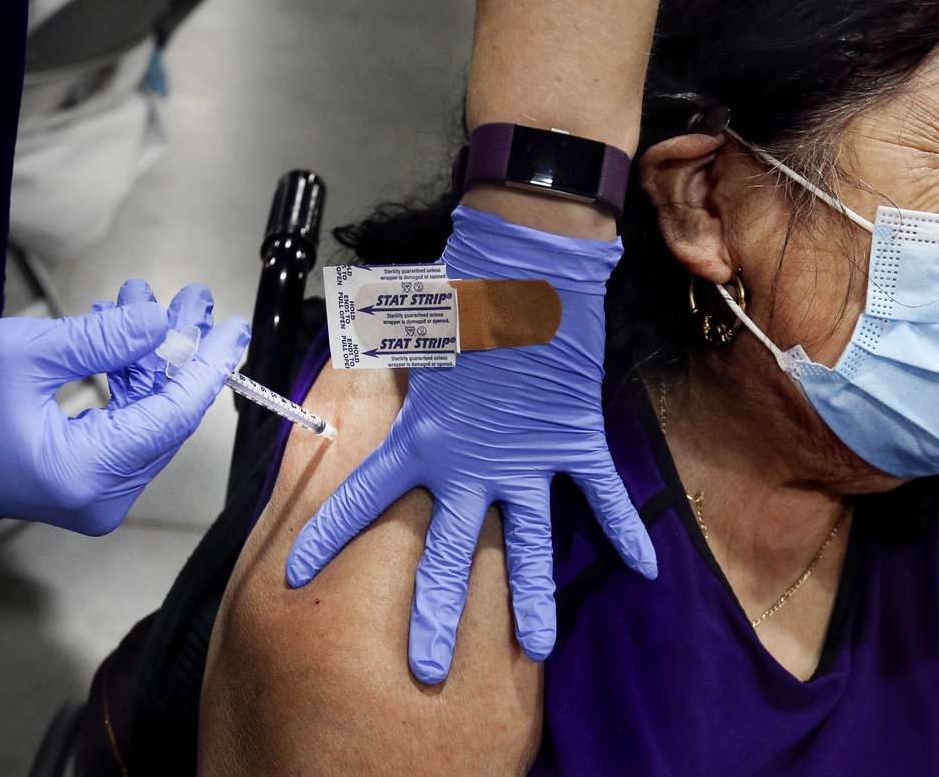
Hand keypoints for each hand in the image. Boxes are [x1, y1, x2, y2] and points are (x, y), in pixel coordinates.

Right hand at [0, 281, 249, 534]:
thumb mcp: (21, 354)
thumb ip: (100, 338)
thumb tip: (160, 322)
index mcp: (87, 475)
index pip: (173, 415)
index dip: (208, 365)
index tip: (233, 328)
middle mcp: (100, 496)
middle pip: (165, 413)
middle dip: (179, 350)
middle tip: (192, 300)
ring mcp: (92, 494)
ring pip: (147, 415)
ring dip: (151, 357)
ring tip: (150, 302)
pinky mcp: (81, 482)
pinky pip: (123, 424)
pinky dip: (126, 379)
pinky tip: (122, 333)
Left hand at [286, 206, 656, 683]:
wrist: (525, 268)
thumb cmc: (458, 292)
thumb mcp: (406, 329)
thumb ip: (380, 348)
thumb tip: (352, 329)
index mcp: (422, 438)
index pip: (363, 494)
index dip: (328, 535)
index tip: (295, 574)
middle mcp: (471, 464)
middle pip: (450, 553)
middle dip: (435, 615)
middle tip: (423, 671)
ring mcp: (526, 459)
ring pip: (528, 544)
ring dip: (530, 599)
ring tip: (535, 650)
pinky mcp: (572, 442)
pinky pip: (600, 494)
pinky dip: (622, 528)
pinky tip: (643, 569)